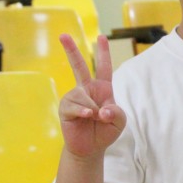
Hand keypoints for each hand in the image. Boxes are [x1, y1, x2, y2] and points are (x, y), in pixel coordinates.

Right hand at [58, 34, 125, 157]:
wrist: (91, 148)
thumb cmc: (106, 131)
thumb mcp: (119, 121)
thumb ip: (116, 113)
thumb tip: (101, 110)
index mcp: (103, 89)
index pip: (104, 67)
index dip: (103, 52)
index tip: (101, 37)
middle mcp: (87, 89)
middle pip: (79, 66)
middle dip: (71, 50)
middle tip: (63, 35)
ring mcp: (75, 98)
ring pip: (82, 95)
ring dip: (92, 108)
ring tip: (94, 118)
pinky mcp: (65, 108)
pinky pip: (74, 106)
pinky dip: (83, 111)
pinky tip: (87, 116)